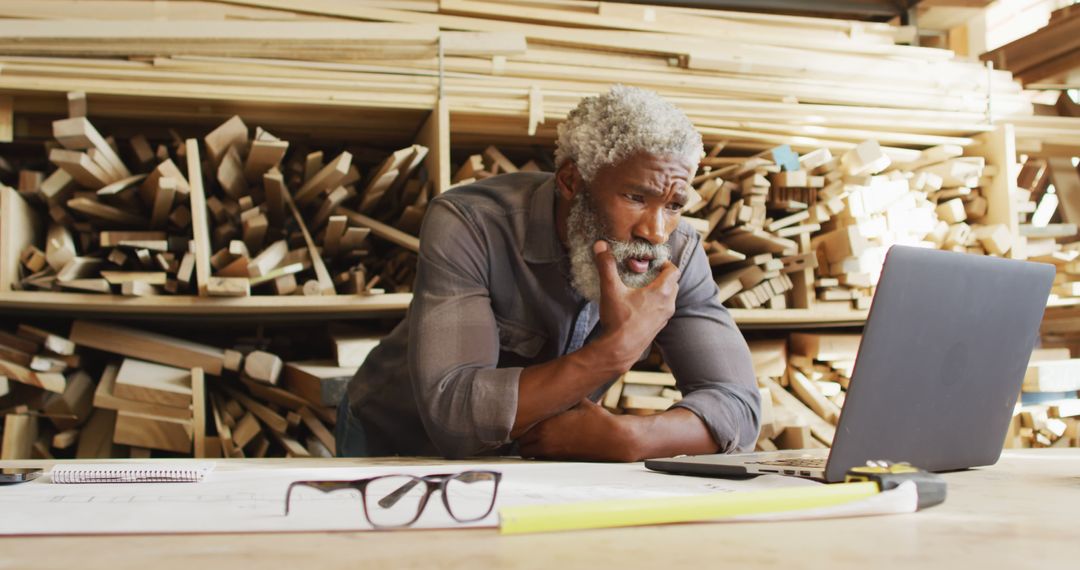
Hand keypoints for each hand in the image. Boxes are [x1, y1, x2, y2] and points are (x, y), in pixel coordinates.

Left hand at [518, 399, 638, 461]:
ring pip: (530, 454)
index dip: (522, 425)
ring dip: (532, 447)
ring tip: (539, 439)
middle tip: (531, 430)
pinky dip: (543, 454)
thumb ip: (564, 396)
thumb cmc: (597, 420)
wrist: (613, 437)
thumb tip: (558, 387)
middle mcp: (546, 441)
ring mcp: (553, 453)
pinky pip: (542, 459)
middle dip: (524, 438)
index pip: (520, 429)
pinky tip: (552, 445)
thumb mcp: (578, 401)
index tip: (527, 420)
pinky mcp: (561, 461)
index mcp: (546, 425)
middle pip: (521, 444)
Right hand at [593, 240, 678, 369]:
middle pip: (673, 282)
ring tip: (640, 288)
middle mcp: (668, 304)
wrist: (619, 350)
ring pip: (669, 297)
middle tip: (644, 272)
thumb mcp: (611, 290)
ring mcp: (664, 317)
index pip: (674, 270)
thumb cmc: (618, 321)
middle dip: (661, 275)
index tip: (649, 262)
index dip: (664, 263)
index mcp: (661, 292)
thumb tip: (601, 245)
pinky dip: (656, 303)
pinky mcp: (658, 327)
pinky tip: (638, 305)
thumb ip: (606, 266)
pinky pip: (662, 309)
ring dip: (659, 290)